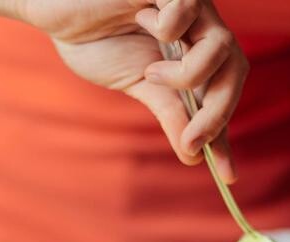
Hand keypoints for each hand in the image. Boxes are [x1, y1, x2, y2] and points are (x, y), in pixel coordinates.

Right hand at [20, 0, 247, 181]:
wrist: (53, 10)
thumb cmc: (94, 38)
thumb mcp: (138, 84)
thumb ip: (170, 113)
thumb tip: (194, 155)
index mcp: (194, 48)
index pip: (222, 89)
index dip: (225, 130)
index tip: (228, 177)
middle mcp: (199, 24)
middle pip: (236, 68)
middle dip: (217, 113)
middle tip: (193, 141)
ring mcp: (189, 2)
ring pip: (222, 44)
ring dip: (189, 74)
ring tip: (152, 74)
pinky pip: (186, 11)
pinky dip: (167, 26)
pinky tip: (140, 17)